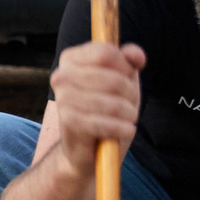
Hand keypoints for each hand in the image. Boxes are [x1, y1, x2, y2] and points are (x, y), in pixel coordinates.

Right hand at [48, 39, 144, 172]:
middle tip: (130, 105)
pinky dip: (121, 129)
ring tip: (128, 119)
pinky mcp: (68, 121)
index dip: (125, 66)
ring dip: (129, 114)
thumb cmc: (106, 108)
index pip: (106, 52)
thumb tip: (137, 56)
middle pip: (114, 79)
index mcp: (71, 58)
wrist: (89, 147)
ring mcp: (63, 99)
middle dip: (130, 95)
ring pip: (112, 103)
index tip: (128, 77)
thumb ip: (129, 61)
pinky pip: (105, 123)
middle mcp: (61, 75)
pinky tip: (125, 130)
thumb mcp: (123, 79)